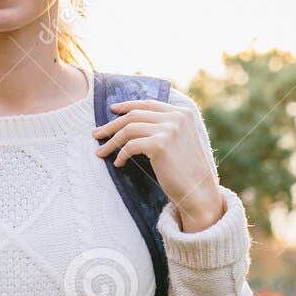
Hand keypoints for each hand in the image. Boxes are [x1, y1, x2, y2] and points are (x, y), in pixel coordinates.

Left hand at [91, 98, 225, 231]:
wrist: (199, 192)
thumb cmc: (188, 171)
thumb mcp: (181, 141)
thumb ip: (167, 127)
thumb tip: (134, 122)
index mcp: (183, 113)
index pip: (149, 104)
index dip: (128, 106)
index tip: (113, 110)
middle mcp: (177, 117)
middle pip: (135, 115)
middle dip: (112, 124)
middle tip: (96, 134)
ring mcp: (169, 129)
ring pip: (129, 129)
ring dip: (111, 141)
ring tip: (101, 151)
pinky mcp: (160, 144)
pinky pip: (131, 146)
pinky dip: (121, 155)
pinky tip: (118, 164)